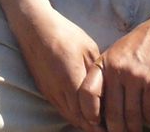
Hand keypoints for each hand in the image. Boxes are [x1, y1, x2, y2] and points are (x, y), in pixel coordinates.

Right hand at [14, 9, 103, 131]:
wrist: (34, 27)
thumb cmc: (64, 34)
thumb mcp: (88, 49)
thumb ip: (98, 73)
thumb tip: (110, 90)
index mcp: (73, 81)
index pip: (90, 114)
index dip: (103, 123)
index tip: (115, 124)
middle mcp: (60, 91)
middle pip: (80, 120)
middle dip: (95, 127)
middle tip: (110, 127)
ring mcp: (50, 92)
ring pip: (70, 117)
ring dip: (84, 122)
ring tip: (99, 123)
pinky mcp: (44, 90)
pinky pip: (61, 110)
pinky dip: (73, 115)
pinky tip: (83, 112)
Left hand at [94, 10, 149, 131]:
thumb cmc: (138, 45)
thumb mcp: (114, 54)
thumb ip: (107, 76)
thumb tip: (101, 106)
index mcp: (103, 64)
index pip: (88, 92)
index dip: (89, 112)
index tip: (94, 124)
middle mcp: (116, 70)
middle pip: (112, 111)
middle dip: (116, 129)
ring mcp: (135, 76)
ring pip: (131, 115)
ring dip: (134, 128)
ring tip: (136, 131)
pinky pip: (148, 110)